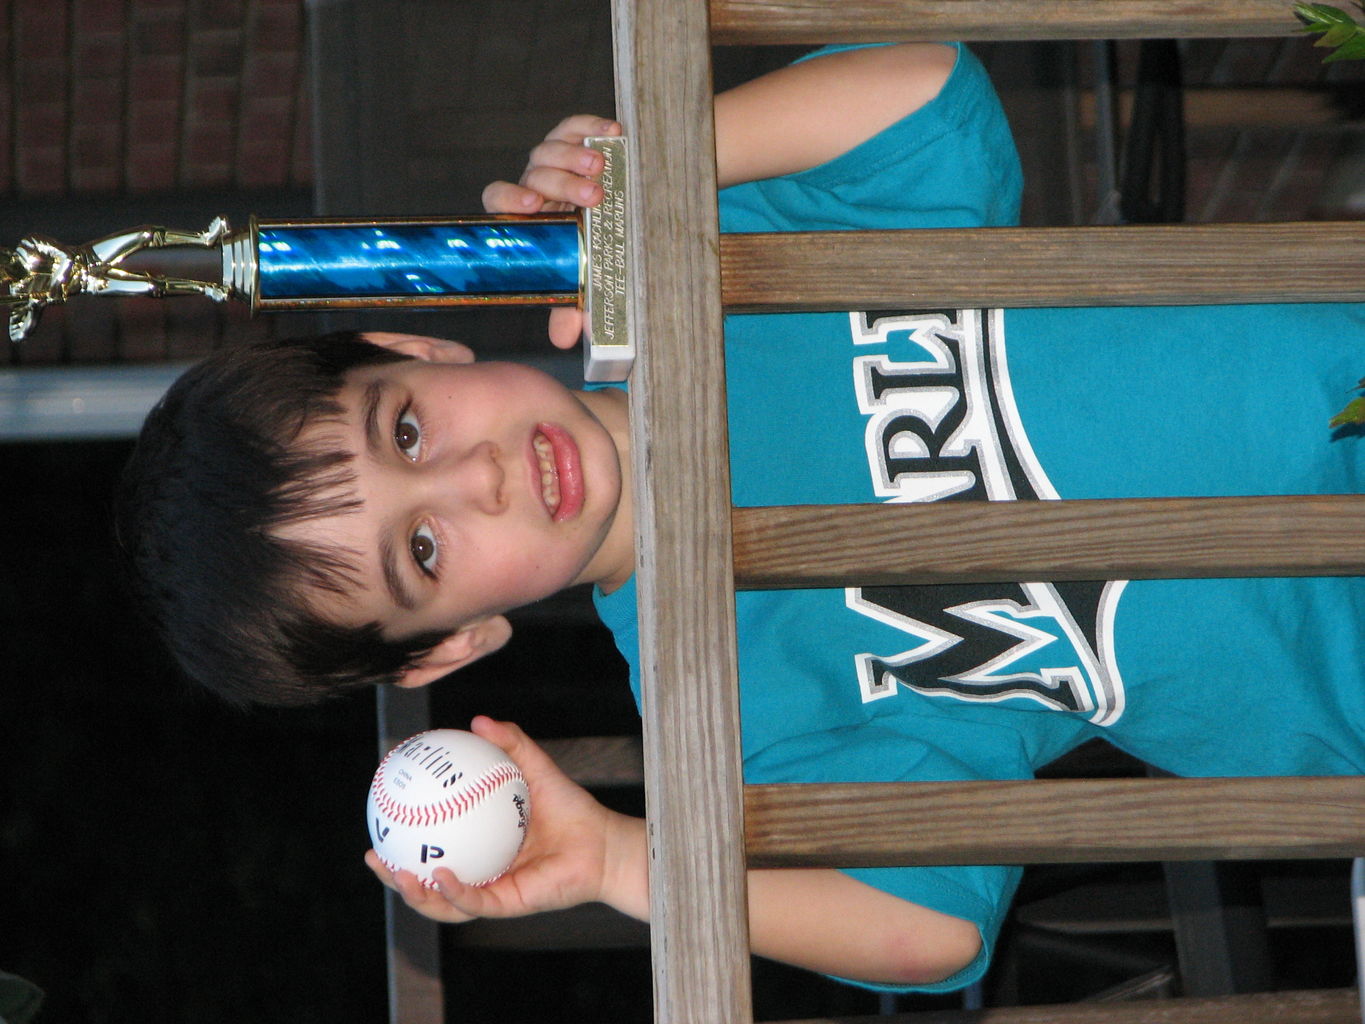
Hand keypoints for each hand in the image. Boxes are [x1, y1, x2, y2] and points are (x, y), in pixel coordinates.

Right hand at [365, 715, 646, 923]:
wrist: (604, 842)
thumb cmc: (571, 808)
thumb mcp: (535, 768)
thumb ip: (510, 743)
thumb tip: (477, 720)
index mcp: (477, 847)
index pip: (430, 848)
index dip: (400, 841)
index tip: (377, 821)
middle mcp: (480, 873)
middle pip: (425, 884)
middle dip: (394, 877)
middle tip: (373, 855)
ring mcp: (493, 892)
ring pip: (444, 904)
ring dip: (416, 894)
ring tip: (397, 872)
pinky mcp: (511, 904)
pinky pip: (476, 902)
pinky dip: (455, 891)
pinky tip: (439, 876)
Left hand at [482, 116, 622, 348]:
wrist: (617, 216)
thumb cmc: (590, 250)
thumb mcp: (582, 278)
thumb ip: (570, 305)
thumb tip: (563, 339)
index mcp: (527, 217)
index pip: (501, 200)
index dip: (511, 200)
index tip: (531, 208)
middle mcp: (534, 185)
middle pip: (533, 174)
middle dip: (561, 184)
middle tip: (593, 196)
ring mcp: (553, 160)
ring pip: (550, 148)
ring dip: (575, 158)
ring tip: (602, 170)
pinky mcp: (575, 139)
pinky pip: (573, 127)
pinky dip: (590, 127)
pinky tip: (612, 133)